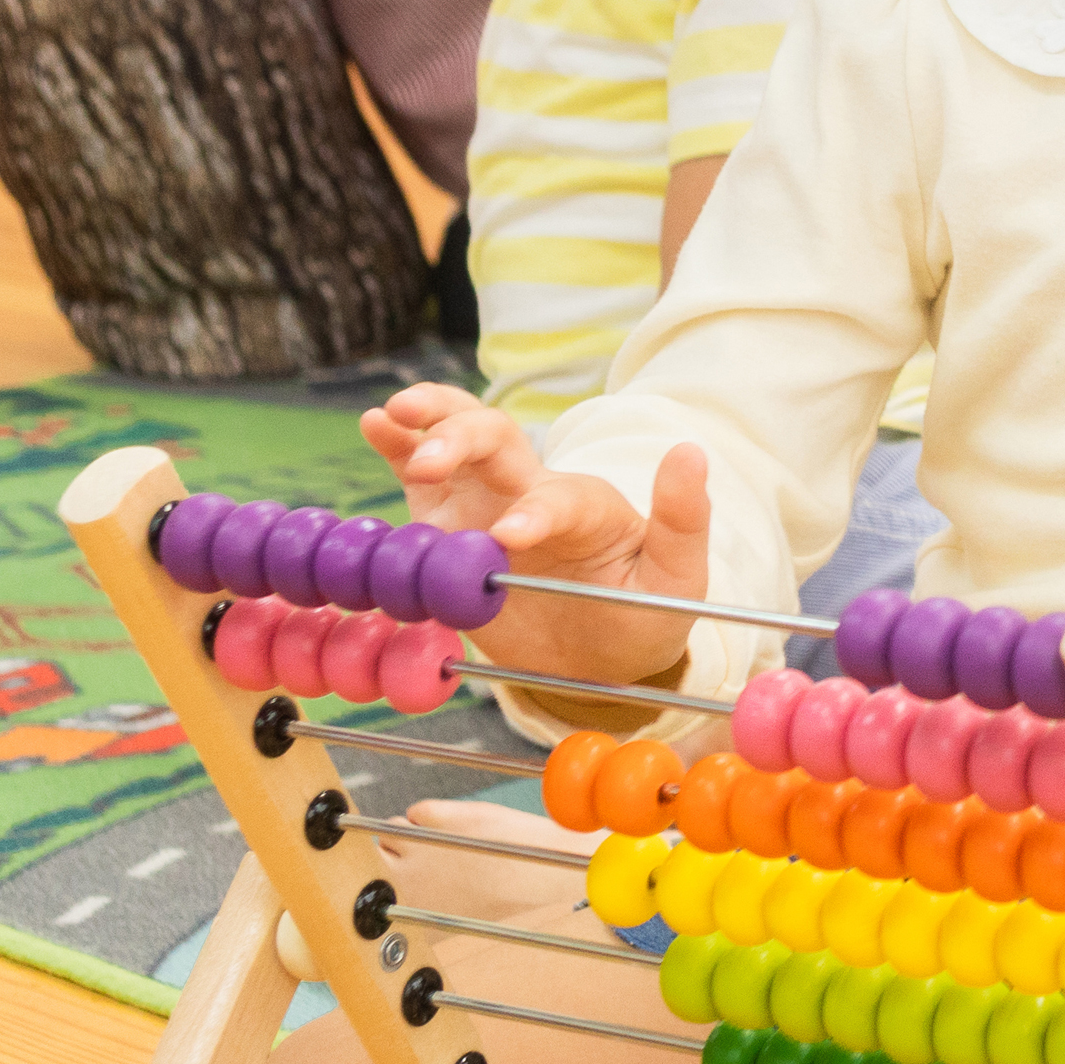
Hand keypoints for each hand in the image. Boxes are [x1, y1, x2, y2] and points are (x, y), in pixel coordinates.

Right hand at [361, 380, 713, 691]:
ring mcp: (487, 503)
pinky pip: (420, 480)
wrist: (602, 650)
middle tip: (429, 460)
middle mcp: (532, 491)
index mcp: (585, 505)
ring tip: (389, 413)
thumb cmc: (641, 609)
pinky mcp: (452, 526)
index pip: (557, 498)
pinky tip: (373, 423)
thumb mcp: (676, 577)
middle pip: (497, 442)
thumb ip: (682, 520)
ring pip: (457, 442)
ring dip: (426, 424)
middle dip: (461, 441)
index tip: (509, 538)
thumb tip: (691, 452)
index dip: (533, 512)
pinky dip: (396, 447)